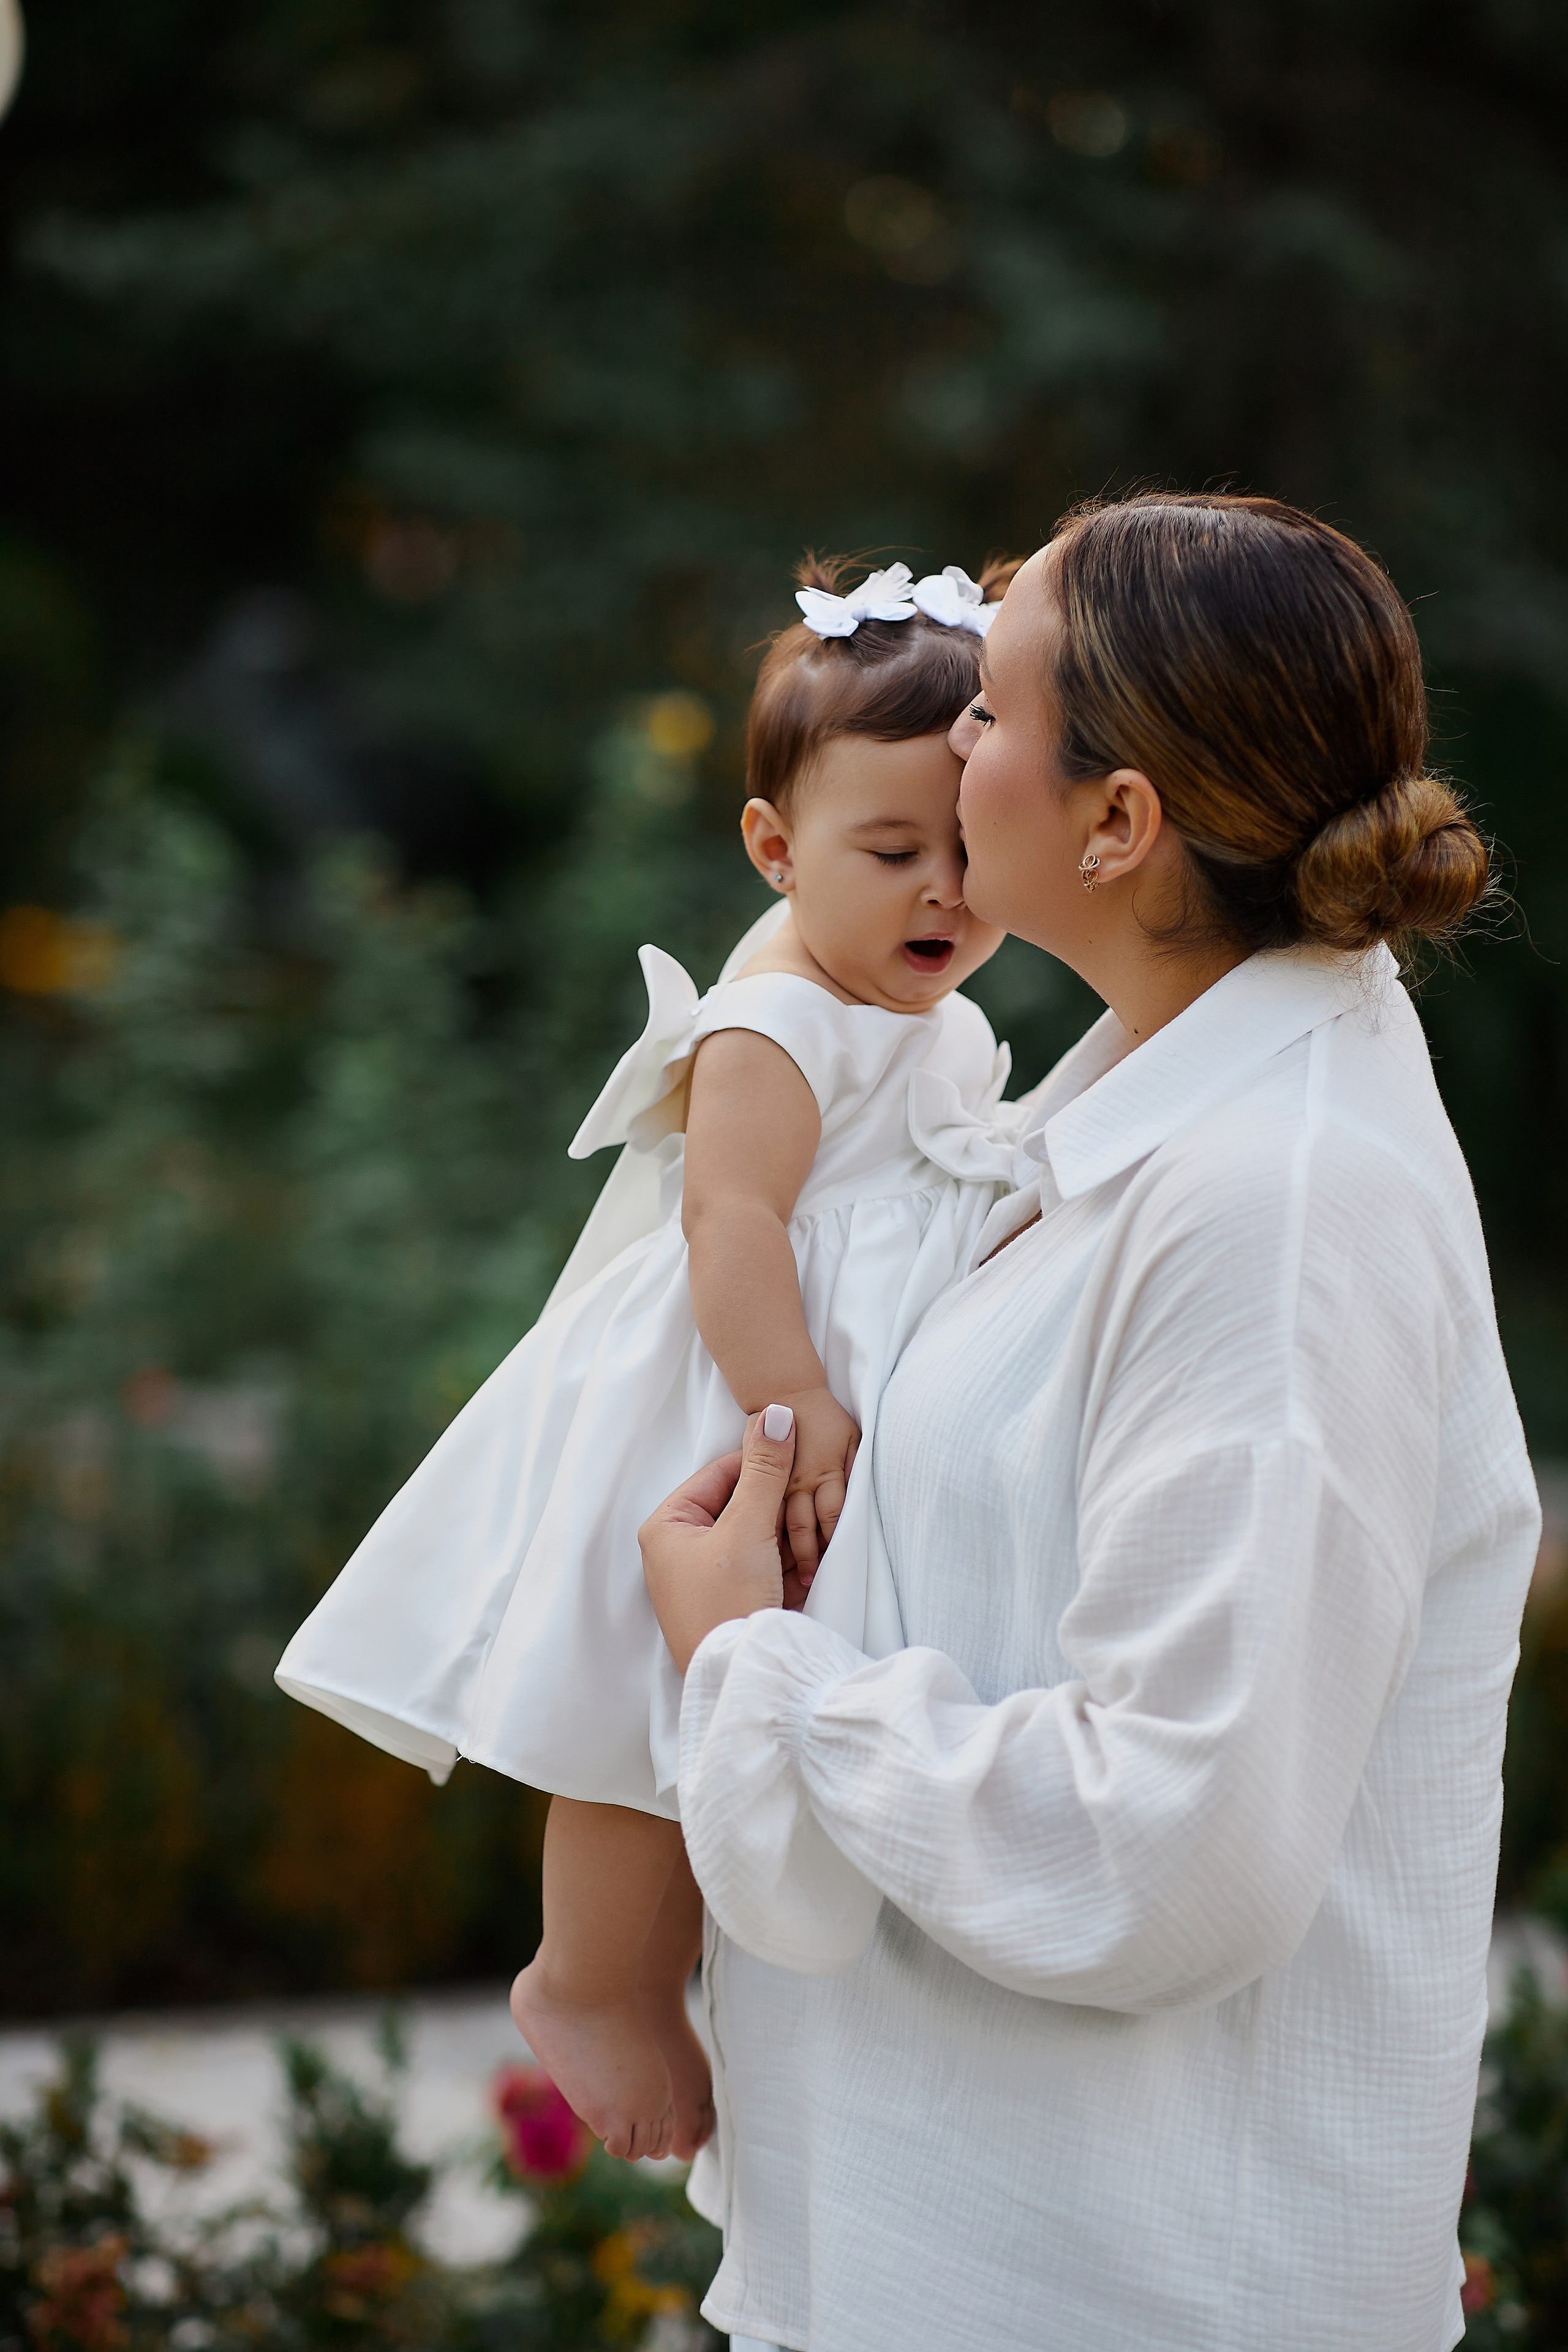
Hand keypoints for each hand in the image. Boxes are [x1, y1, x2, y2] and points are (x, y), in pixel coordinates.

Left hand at [640, 1407, 798, 1673]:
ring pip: (753, 1536)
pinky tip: (808, 1564)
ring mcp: (703, 1578)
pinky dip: (784, 1562)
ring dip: (785, 1536)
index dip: (761, 1465)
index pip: (719, 1474)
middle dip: (776, 1508)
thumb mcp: (749, 1528)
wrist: (742, 1678)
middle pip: (737, 1505)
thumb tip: (774, 1411)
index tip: (800, 1460)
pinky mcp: (728, 1600)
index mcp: (666, 1526)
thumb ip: (765, 1470)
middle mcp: (677, 1550)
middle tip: (808, 1504)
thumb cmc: (729, 1601)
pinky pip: (759, 1565)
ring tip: (810, 1537)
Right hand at [772, 1384, 859, 1584]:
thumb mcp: (852, 1436)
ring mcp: (776, 1485)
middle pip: (804, 1527)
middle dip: (808, 1556)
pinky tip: (762, 1556)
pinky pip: (760, 1516)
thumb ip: (858, 1466)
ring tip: (790, 1577)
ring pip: (780, 1526)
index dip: (836, 1540)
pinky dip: (764, 1536)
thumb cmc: (824, 1417)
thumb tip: (865, 1492)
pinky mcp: (757, 1485)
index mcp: (824, 1472)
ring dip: (785, 1551)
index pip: (833, 1515)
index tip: (839, 1561)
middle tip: (811, 1581)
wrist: (782, 1393)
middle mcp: (799, 1483)